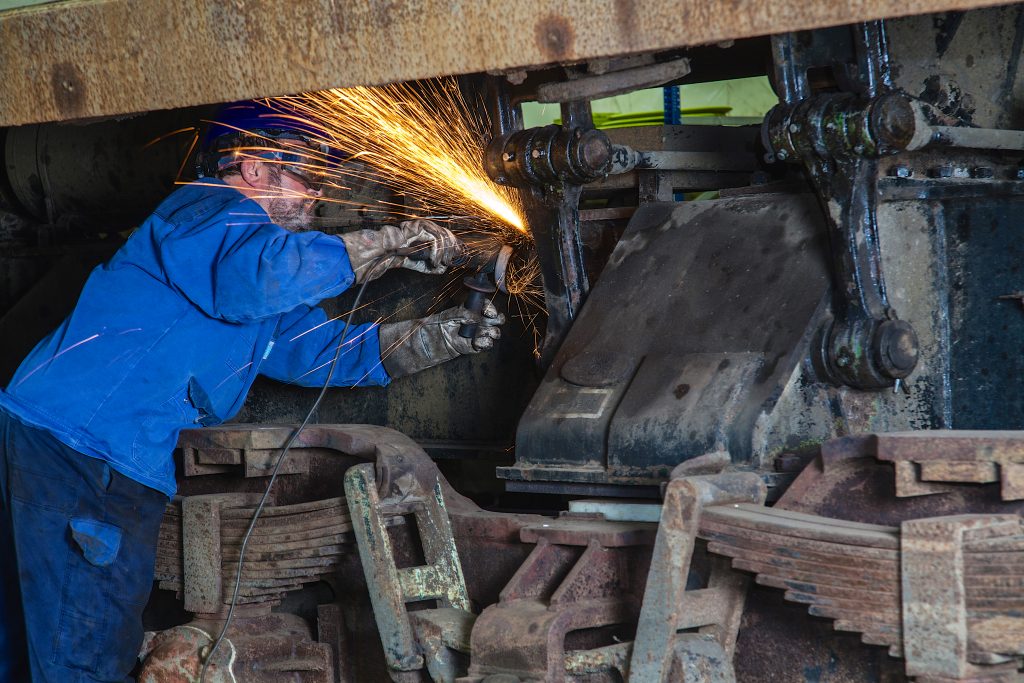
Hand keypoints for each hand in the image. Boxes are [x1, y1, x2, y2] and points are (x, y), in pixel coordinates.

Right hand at [340, 219, 459, 282]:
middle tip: (451, 261)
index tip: (460, 254)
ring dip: (444, 252)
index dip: (455, 244)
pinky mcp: (419, 227)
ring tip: (440, 263)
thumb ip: (431, 265)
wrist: (385, 252)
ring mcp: (423, 225)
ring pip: (442, 236)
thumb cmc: (399, 255)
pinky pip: (434, 239)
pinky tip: (434, 261)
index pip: (446, 235)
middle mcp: (426, 226)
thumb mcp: (419, 263)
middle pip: (447, 234)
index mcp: (427, 232)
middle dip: (452, 248)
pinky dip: (436, 252)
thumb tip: (443, 269)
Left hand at [378, 301, 504, 377]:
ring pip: (494, 332)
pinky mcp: (475, 346)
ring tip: (481, 333)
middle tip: (489, 321)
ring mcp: (478, 333)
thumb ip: (466, 314)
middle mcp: (478, 321)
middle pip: (497, 319)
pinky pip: (486, 344)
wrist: (432, 339)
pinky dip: (484, 343)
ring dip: (491, 332)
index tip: (489, 312)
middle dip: (496, 320)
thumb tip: (477, 317)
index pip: (488, 306)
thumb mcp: (452, 315)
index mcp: (473, 309)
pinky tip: (476, 342)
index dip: (491, 308)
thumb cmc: (440, 324)